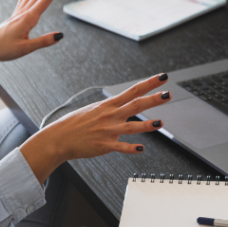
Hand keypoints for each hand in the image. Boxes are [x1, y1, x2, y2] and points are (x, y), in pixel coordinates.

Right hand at [20, 73, 171, 182]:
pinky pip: (121, 147)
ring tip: (161, 123)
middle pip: (136, 105)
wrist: (59, 138)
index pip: (133, 90)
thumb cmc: (75, 124)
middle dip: (153, 99)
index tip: (162, 77)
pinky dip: (132, 148)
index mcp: (108, 105)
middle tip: (168, 94)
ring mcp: (108, 131)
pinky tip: (142, 148)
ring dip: (147, 125)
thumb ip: (110, 108)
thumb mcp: (93, 109)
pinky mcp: (104, 145)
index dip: (149, 83)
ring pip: (131, 127)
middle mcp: (110, 116)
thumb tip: (122, 106)